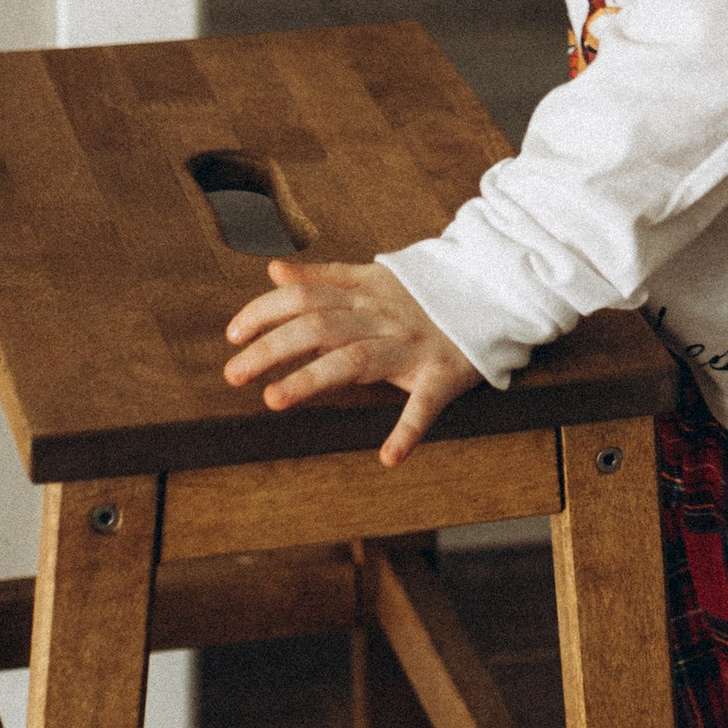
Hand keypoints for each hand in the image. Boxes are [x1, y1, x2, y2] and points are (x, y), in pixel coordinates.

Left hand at [221, 257, 481, 465]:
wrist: (494, 292)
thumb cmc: (424, 294)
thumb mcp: (373, 277)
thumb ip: (323, 278)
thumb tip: (274, 270)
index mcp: (365, 295)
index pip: (304, 297)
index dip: (264, 312)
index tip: (232, 335)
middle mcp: (383, 319)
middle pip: (319, 328)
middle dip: (272, 348)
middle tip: (233, 373)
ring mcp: (412, 347)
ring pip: (357, 359)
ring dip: (313, 379)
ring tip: (275, 400)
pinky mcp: (444, 375)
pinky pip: (426, 404)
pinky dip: (409, 430)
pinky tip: (389, 457)